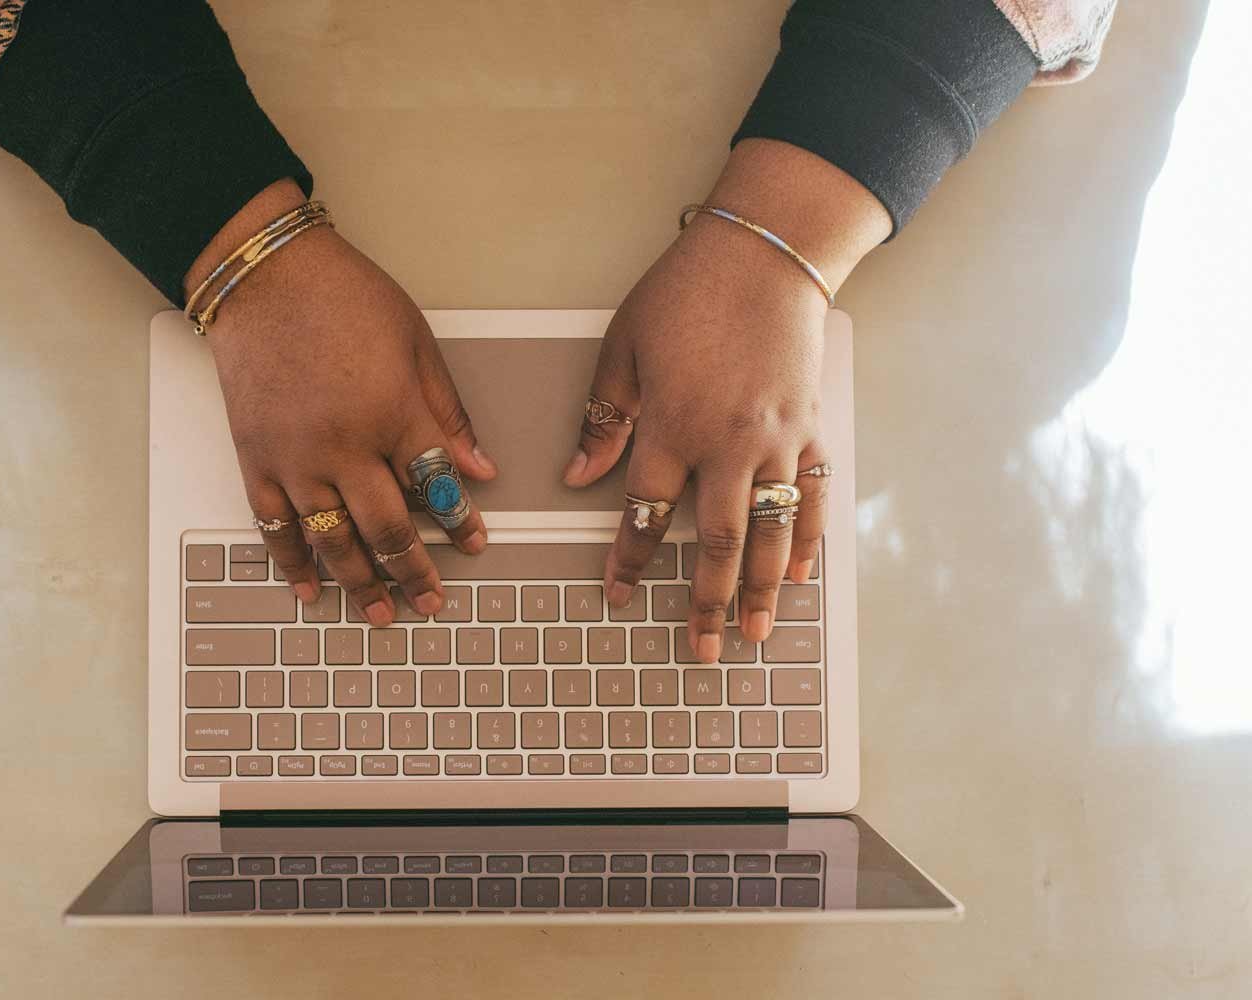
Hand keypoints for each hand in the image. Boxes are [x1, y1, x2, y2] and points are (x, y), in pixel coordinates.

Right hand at [190, 181, 495, 626]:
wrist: (264, 276)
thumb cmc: (341, 295)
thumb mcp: (416, 343)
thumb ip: (447, 412)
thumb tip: (478, 466)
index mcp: (393, 413)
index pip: (438, 486)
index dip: (460, 522)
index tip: (474, 543)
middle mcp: (344, 446)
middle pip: (388, 529)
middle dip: (415, 572)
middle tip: (430, 601)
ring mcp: (295, 458)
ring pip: (333, 539)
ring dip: (361, 583)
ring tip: (381, 612)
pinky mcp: (256, 459)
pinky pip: (275, 526)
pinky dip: (293, 562)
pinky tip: (310, 587)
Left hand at [565, 140, 888, 661]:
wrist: (765, 252)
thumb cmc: (687, 292)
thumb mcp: (624, 347)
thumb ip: (604, 417)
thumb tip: (578, 476)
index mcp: (672, 425)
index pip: (645, 512)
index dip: (630, 560)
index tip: (619, 595)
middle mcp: (728, 444)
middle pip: (715, 543)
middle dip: (705, 602)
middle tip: (700, 646)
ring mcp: (778, 440)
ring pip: (771, 533)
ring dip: (760, 589)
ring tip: (754, 632)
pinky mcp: (811, 428)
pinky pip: (812, 497)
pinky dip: (807, 540)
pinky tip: (799, 575)